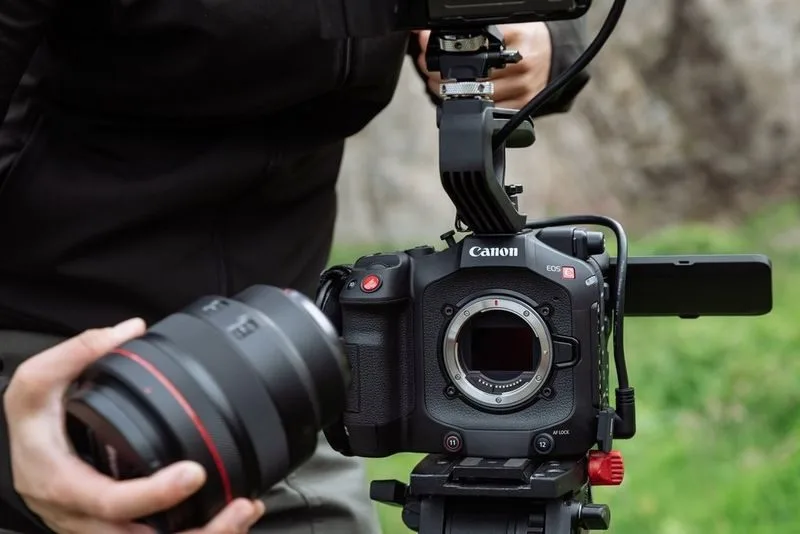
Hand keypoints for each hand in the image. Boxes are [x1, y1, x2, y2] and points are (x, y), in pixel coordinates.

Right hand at [4, 318, 265, 533]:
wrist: (25, 456)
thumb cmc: (32, 427)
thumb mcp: (36, 385)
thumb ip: (76, 353)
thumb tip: (128, 330)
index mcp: (63, 486)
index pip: (110, 502)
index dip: (153, 494)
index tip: (194, 472)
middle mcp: (83, 519)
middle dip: (197, 532)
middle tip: (238, 507)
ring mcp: (102, 531)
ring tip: (243, 513)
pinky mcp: (120, 531)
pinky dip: (200, 533)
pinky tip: (231, 517)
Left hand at [415, 22, 552, 110]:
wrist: (552, 55)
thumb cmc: (524, 38)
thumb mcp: (503, 26)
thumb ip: (473, 29)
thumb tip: (425, 32)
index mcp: (517, 37)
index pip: (473, 46)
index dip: (446, 50)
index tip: (427, 48)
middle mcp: (522, 63)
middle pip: (471, 74)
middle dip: (441, 72)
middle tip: (427, 66)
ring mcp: (523, 87)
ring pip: (476, 96)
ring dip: (449, 91)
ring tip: (438, 81)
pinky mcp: (522, 104)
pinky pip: (488, 109)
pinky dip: (469, 104)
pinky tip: (460, 95)